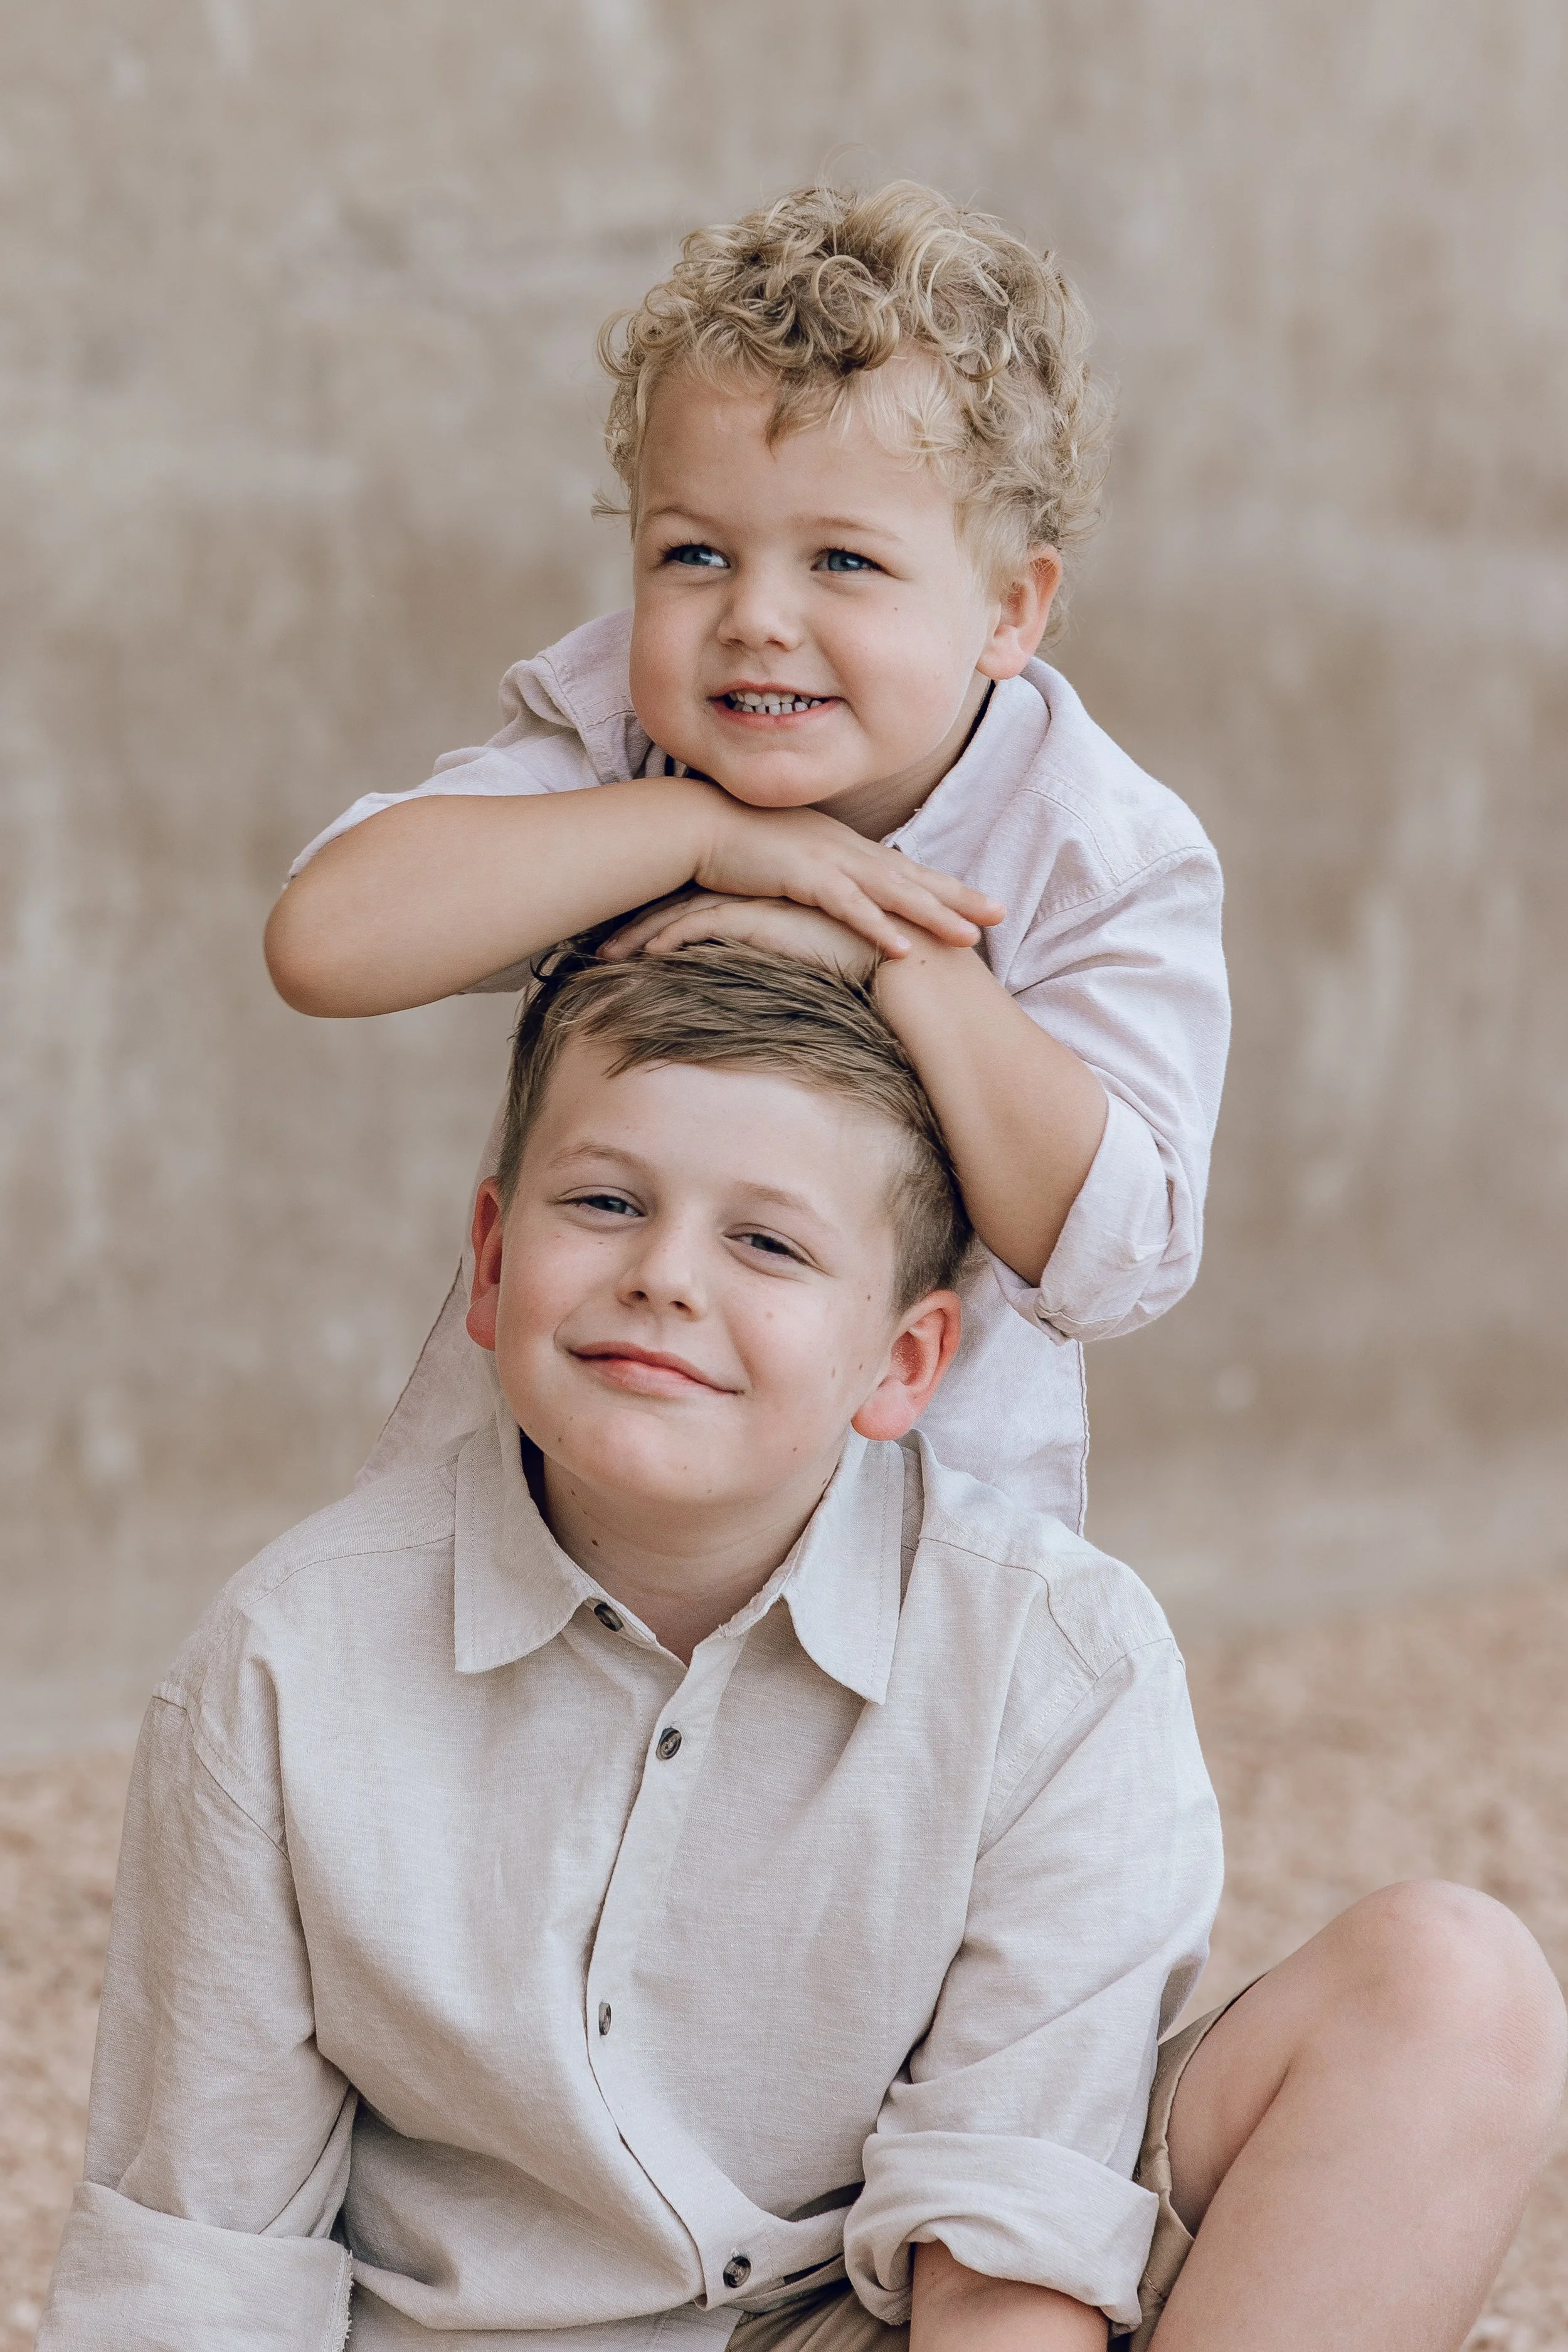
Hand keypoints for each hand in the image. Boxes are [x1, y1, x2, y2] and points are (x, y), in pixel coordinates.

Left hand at [600, 891, 877, 981]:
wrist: (900, 959)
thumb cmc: (864, 959)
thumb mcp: (814, 950)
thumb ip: (786, 949)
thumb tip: (759, 970)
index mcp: (769, 890)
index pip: (703, 896)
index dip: (664, 915)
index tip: (631, 937)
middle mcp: (758, 886)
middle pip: (681, 897)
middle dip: (638, 921)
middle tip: (601, 945)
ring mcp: (758, 898)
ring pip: (683, 909)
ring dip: (640, 933)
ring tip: (606, 956)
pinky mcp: (761, 915)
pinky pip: (702, 925)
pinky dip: (670, 939)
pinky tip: (644, 959)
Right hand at [689, 787, 1003, 957]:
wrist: (697, 824)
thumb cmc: (738, 844)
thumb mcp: (790, 858)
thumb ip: (819, 874)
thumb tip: (837, 894)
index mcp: (845, 847)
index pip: (906, 869)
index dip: (945, 886)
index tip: (981, 902)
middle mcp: (846, 850)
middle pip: (913, 877)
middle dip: (959, 897)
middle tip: (1000, 914)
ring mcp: (827, 861)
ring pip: (892, 892)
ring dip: (932, 914)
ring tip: (969, 938)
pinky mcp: (803, 877)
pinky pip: (847, 907)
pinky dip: (876, 927)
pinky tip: (902, 948)